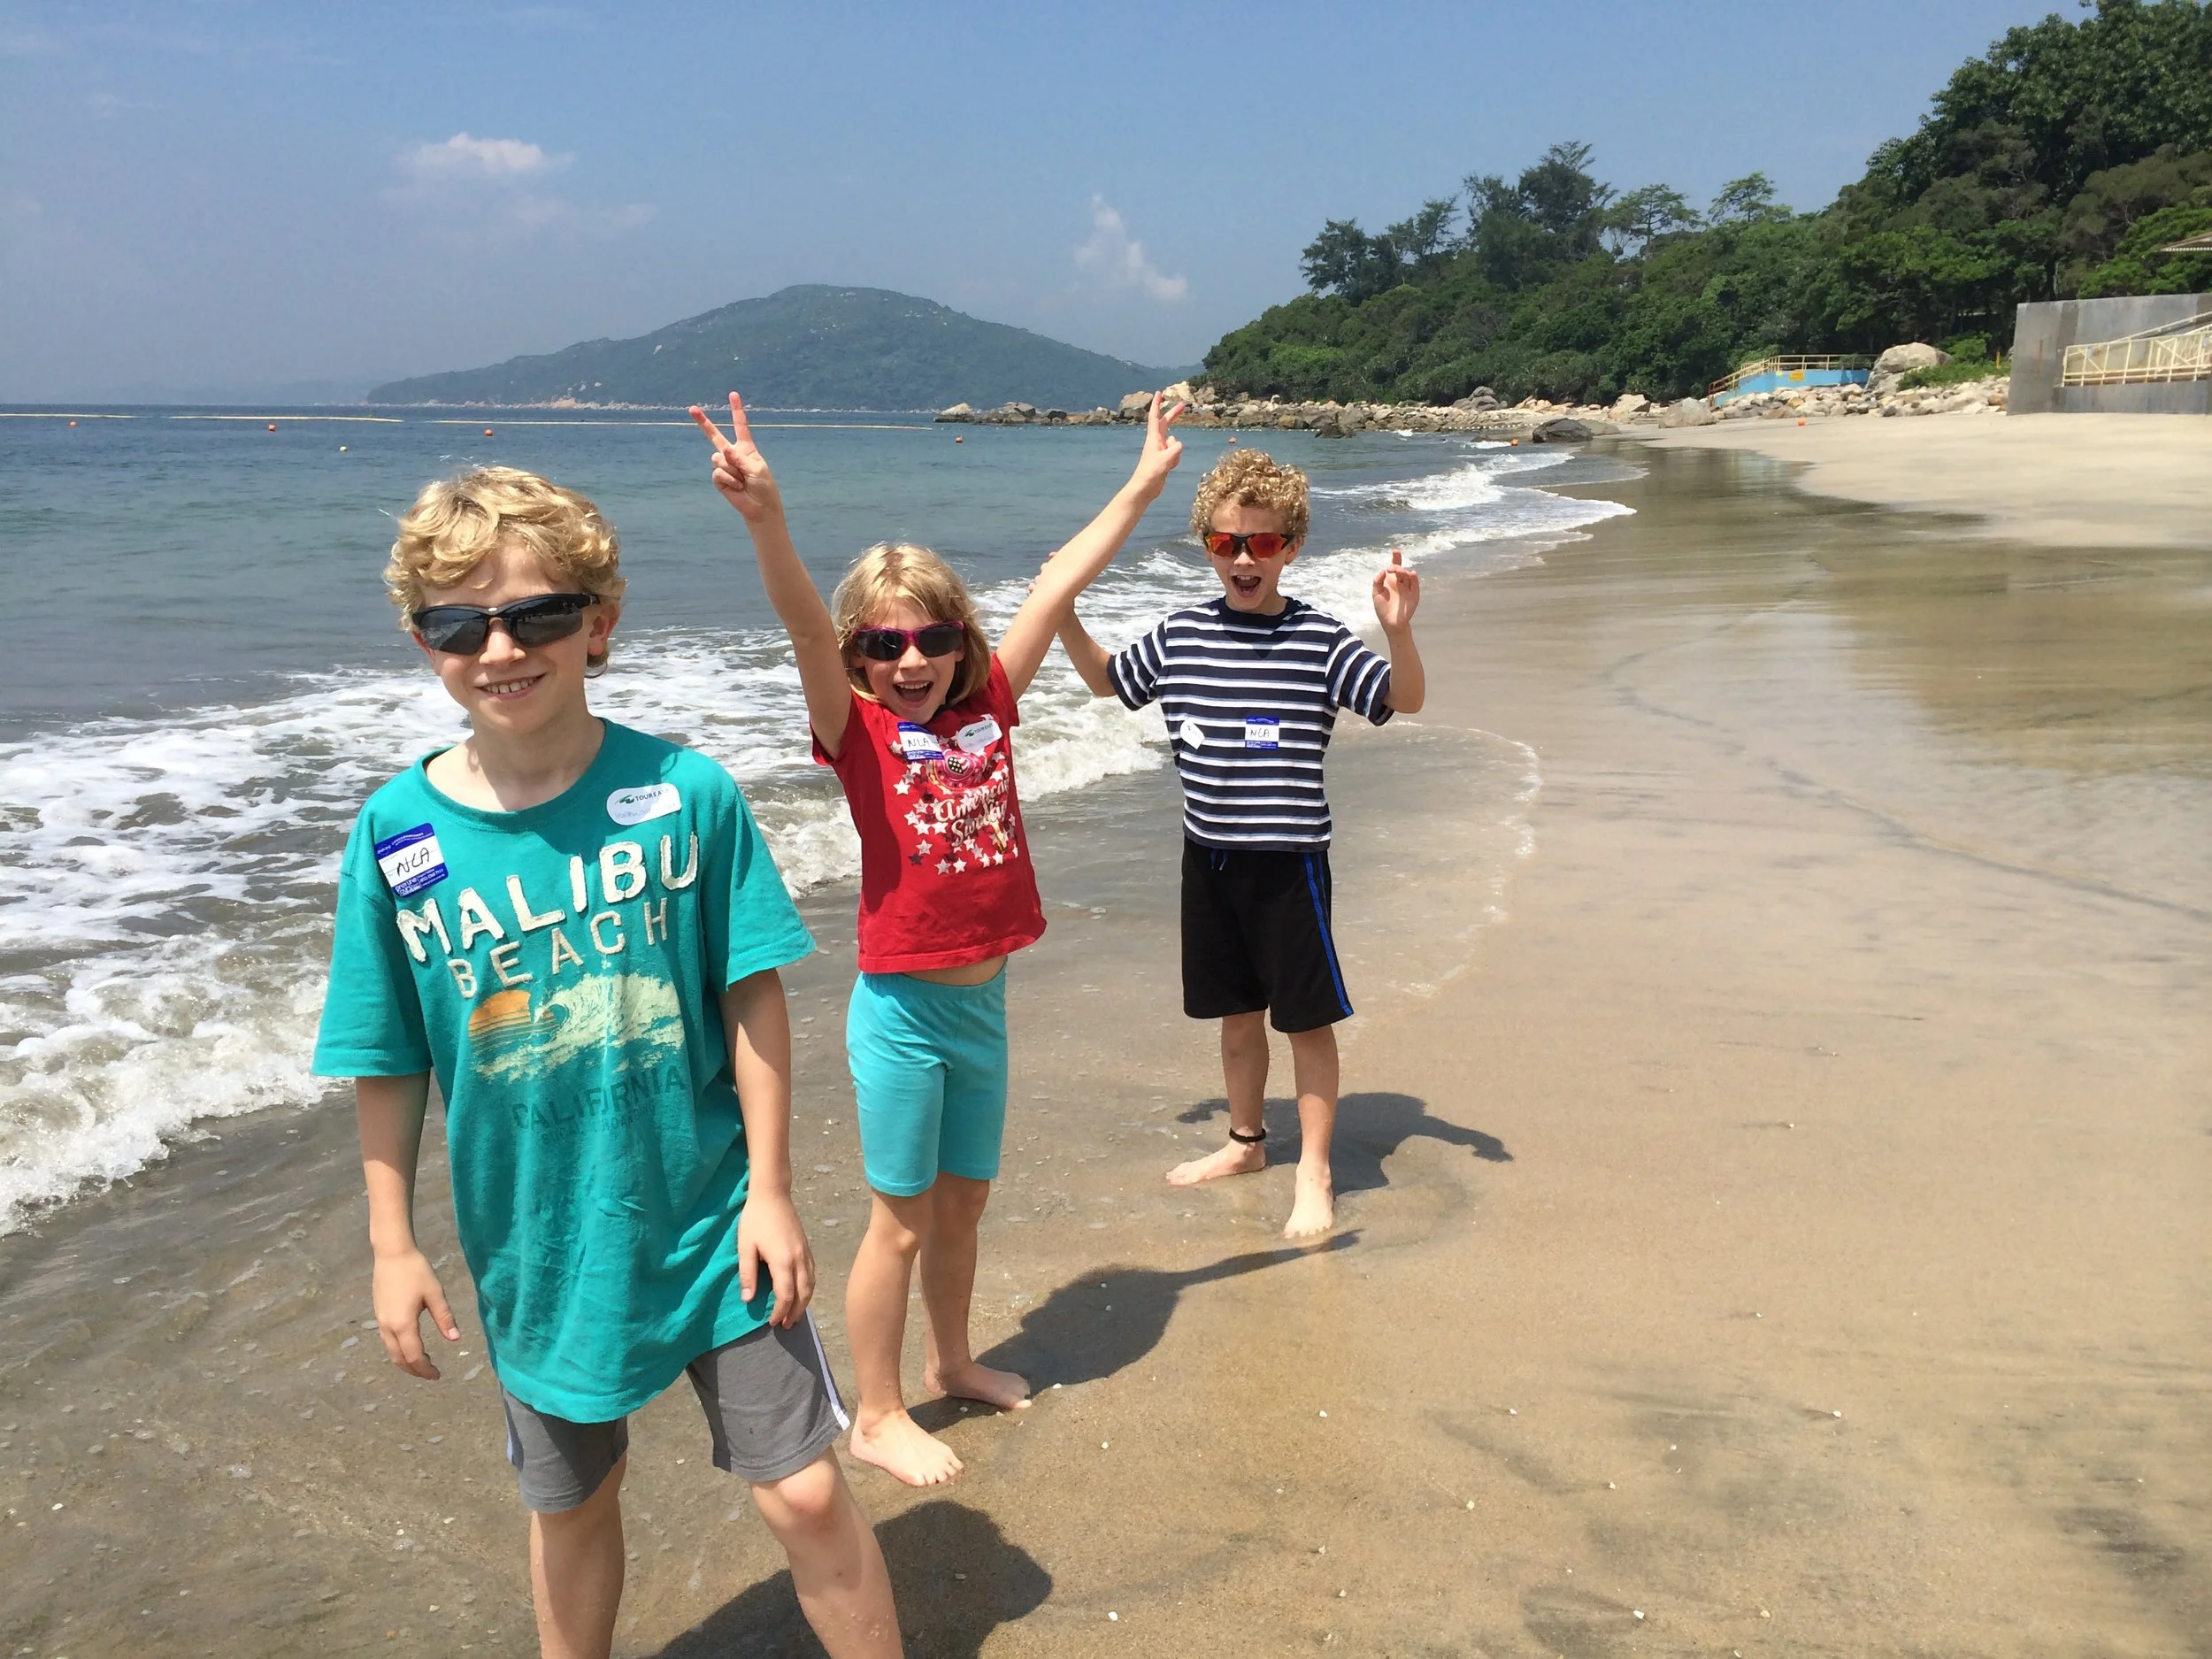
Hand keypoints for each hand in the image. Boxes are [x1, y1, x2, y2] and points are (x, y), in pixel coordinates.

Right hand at [371, 1246, 460, 1380]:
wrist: (392, 1254)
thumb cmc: (416, 1271)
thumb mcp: (435, 1294)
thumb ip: (445, 1318)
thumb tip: (455, 1339)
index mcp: (403, 1324)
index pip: (414, 1356)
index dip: (425, 1369)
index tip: (437, 1375)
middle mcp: (388, 1327)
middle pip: (399, 1359)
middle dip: (414, 1370)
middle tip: (430, 1374)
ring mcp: (380, 1321)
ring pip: (391, 1351)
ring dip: (405, 1361)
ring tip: (421, 1364)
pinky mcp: (378, 1315)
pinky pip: (387, 1341)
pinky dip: (398, 1350)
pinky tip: (409, 1346)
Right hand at [690, 392, 783, 522]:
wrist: (759, 507)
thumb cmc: (763, 486)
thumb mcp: (757, 469)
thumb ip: (740, 458)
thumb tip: (723, 451)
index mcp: (745, 448)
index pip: (740, 426)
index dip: (736, 410)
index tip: (733, 394)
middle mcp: (732, 454)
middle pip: (715, 436)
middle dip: (703, 422)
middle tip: (691, 408)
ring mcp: (724, 466)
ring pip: (719, 459)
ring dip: (733, 471)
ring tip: (743, 481)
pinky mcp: (718, 479)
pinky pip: (718, 473)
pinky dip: (729, 481)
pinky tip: (737, 488)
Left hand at [736, 1189, 815, 1327]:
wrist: (772, 1195)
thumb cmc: (755, 1220)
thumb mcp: (745, 1247)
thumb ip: (747, 1274)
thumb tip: (748, 1299)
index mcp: (783, 1261)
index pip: (786, 1295)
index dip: (780, 1311)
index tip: (771, 1322)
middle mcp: (799, 1259)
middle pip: (803, 1293)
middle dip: (795, 1312)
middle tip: (785, 1325)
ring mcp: (806, 1253)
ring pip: (811, 1284)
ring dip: (805, 1302)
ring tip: (795, 1315)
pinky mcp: (807, 1247)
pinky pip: (813, 1273)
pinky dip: (809, 1288)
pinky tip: (802, 1292)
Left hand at [1126, 390, 1185, 500]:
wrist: (1144, 488)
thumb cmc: (1150, 473)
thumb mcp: (1164, 460)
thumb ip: (1174, 450)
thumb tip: (1180, 443)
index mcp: (1153, 438)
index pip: (1155, 417)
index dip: (1157, 404)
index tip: (1159, 392)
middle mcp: (1156, 442)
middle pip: (1166, 423)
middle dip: (1174, 414)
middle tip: (1183, 405)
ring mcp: (1161, 450)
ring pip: (1175, 443)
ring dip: (1176, 451)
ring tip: (1168, 463)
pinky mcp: (1164, 458)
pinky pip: (1176, 454)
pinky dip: (1176, 460)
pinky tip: (1169, 468)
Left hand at [1373, 548, 1419, 630]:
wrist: (1390, 623)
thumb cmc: (1382, 609)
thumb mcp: (1376, 594)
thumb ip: (1377, 581)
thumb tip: (1383, 571)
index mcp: (1391, 581)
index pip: (1395, 567)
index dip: (1396, 558)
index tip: (1395, 550)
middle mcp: (1401, 583)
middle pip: (1401, 570)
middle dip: (1397, 566)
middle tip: (1391, 568)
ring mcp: (1408, 588)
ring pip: (1408, 576)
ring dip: (1403, 572)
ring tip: (1398, 571)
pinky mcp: (1414, 595)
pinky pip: (1415, 585)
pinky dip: (1414, 579)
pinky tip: (1411, 574)